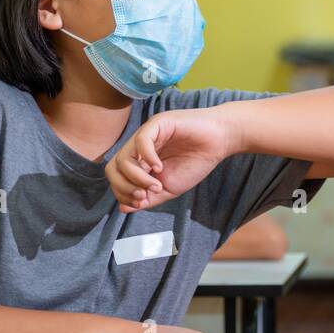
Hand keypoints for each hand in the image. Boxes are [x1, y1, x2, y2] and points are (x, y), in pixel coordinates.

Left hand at [106, 107, 234, 212]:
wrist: (220, 141)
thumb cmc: (197, 161)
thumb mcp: (170, 188)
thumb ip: (148, 198)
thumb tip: (124, 209)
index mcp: (140, 161)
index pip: (117, 178)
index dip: (123, 193)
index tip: (143, 201)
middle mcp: (138, 148)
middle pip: (113, 168)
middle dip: (124, 187)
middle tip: (144, 195)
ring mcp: (146, 134)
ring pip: (123, 158)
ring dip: (137, 177)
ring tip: (157, 184)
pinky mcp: (158, 123)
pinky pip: (141, 142)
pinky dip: (147, 158)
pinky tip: (160, 167)